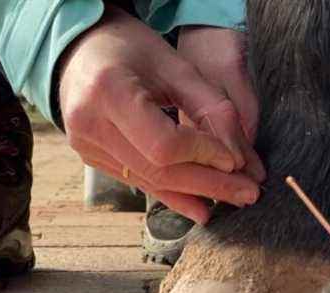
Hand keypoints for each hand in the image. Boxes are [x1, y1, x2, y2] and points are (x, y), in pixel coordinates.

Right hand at [58, 6, 262, 223]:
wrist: (80, 52)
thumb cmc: (130, 49)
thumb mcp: (176, 66)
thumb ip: (211, 108)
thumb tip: (241, 160)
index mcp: (109, 91)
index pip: (164, 144)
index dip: (204, 155)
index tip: (235, 159)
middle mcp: (90, 125)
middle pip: (158, 170)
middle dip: (209, 183)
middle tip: (249, 192)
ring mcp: (87, 147)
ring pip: (149, 182)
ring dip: (195, 192)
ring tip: (233, 198)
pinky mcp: (92, 159)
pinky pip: (138, 181)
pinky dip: (172, 193)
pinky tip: (200, 205)